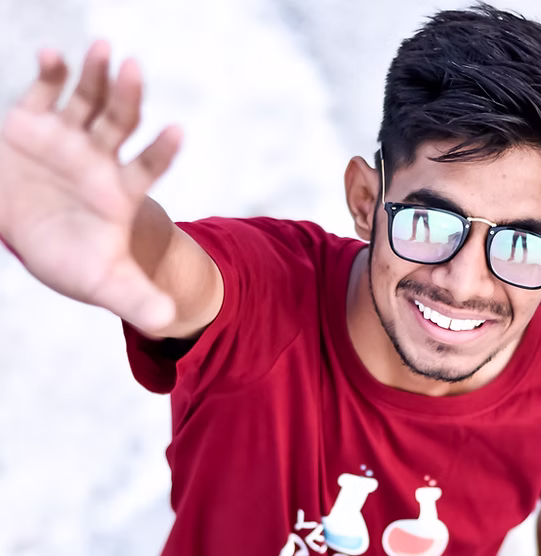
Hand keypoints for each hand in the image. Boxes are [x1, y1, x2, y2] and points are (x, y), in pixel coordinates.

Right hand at [0, 41, 179, 330]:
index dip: (162, 150)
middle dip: (128, 96)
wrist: (35, 236)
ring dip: (96, 75)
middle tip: (135, 69)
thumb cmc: (73, 257)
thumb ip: (136, 299)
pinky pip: (44, 94)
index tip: (178, 132)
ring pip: (87, 100)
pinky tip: (51, 57)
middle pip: (120, 120)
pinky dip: (49, 75)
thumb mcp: (105, 282)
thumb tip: (170, 322)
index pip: (150, 166)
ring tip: (105, 50)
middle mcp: (100, 157)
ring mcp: (69, 137)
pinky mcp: (34, 124)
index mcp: (122, 190)